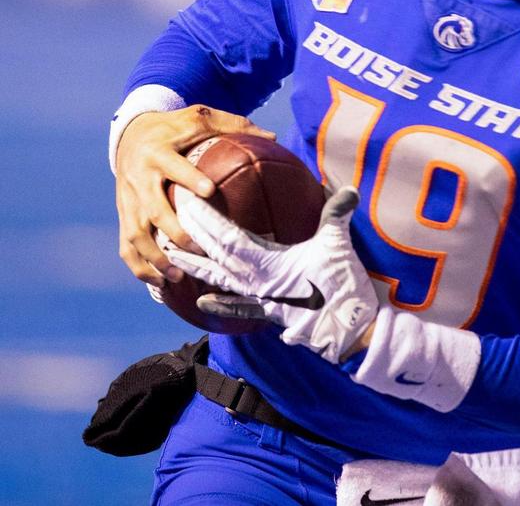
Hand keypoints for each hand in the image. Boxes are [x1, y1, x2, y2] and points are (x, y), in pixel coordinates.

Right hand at [115, 104, 274, 285]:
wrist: (131, 134)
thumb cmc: (175, 128)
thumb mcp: (199, 117)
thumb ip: (233, 125)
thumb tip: (272, 136)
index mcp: (157, 152)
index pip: (173, 166)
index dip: (189, 179)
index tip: (211, 192)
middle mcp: (138, 178)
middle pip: (152, 209)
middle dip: (174, 232)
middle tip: (200, 249)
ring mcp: (128, 200)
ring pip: (135, 234)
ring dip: (155, 257)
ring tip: (178, 275)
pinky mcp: (124, 215)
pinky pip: (126, 246)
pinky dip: (140, 267)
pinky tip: (161, 283)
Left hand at [164, 187, 379, 363]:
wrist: (348, 330)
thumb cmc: (341, 287)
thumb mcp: (338, 246)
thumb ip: (336, 215)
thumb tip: (348, 189)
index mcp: (268, 264)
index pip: (228, 239)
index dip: (207, 222)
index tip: (189, 204)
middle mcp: (256, 283)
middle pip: (216, 257)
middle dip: (193, 236)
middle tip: (171, 217)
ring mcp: (260, 299)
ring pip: (220, 280)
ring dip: (195, 267)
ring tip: (171, 257)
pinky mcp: (269, 312)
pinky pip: (237, 307)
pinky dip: (219, 303)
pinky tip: (201, 301)